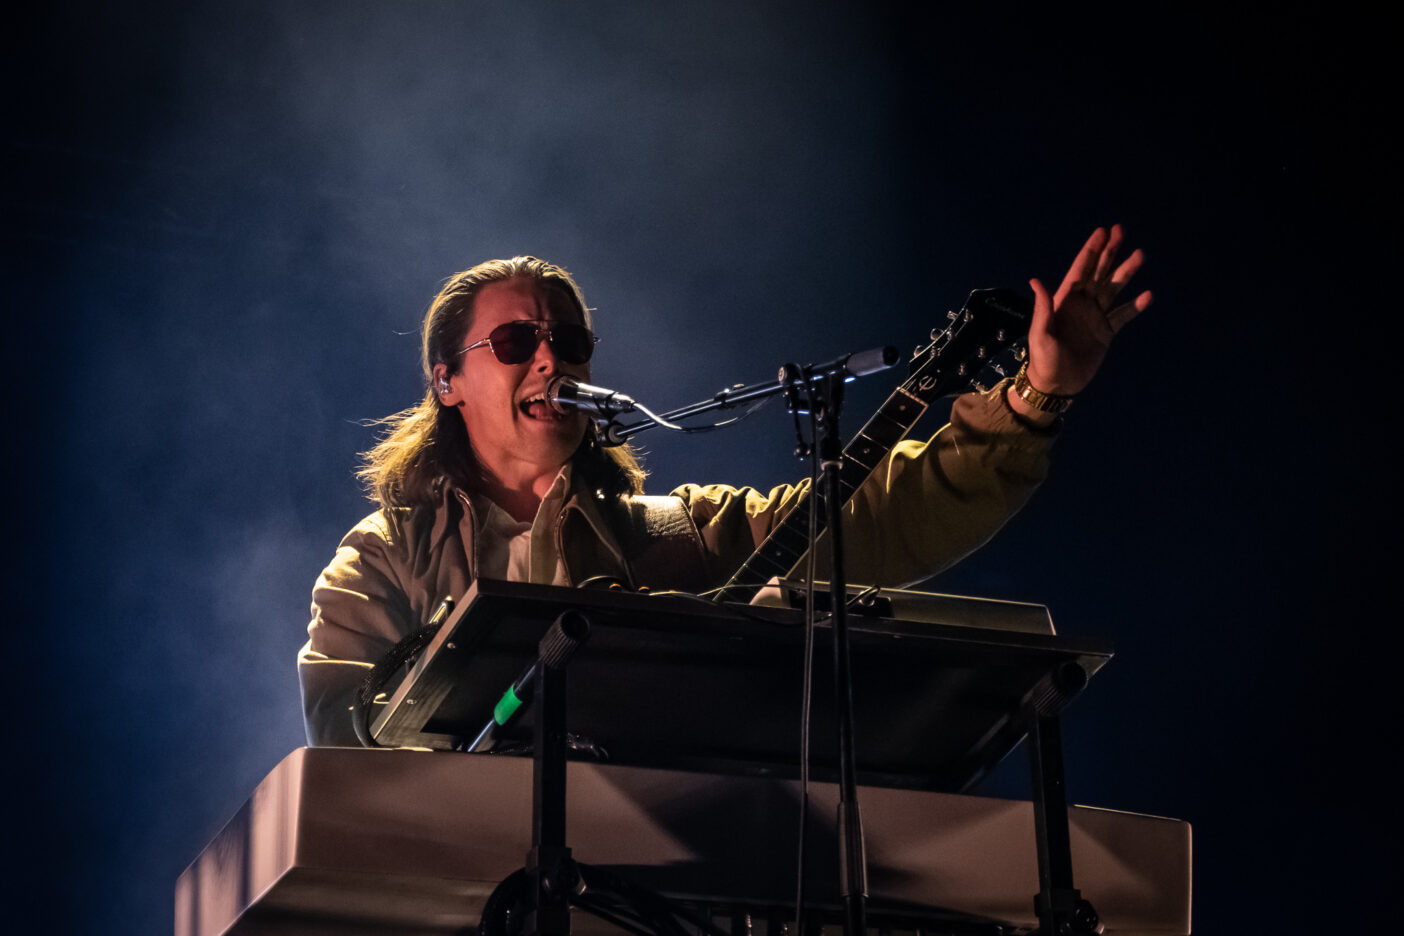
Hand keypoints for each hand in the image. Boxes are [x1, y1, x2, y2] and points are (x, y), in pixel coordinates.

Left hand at [1023, 224, 1151, 397]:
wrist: (1057, 384)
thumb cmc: (1043, 359)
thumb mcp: (1041, 334)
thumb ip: (1043, 309)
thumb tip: (1036, 281)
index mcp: (1064, 301)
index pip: (1080, 270)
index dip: (1091, 251)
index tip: (1102, 232)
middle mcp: (1082, 304)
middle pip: (1099, 272)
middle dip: (1109, 251)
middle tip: (1120, 230)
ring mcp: (1096, 316)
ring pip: (1114, 288)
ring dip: (1126, 272)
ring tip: (1140, 255)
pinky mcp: (1106, 332)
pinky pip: (1123, 315)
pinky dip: (1135, 306)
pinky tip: (1147, 296)